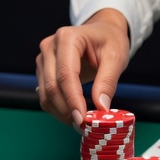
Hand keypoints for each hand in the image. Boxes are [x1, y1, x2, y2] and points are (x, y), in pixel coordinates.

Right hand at [35, 9, 131, 128]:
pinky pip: (45, 95)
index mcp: (67, 38)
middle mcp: (49, 47)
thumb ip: (108, 81)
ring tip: (81, 123)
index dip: (73, 99)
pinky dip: (58, 109)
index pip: (65, 74)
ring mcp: (43, 59)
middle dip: (67, 109)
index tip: (82, 119)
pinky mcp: (43, 71)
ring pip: (45, 94)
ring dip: (61, 112)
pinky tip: (73, 114)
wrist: (102, 32)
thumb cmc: (110, 41)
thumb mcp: (116, 57)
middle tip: (84, 127)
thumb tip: (101, 107)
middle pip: (52, 86)